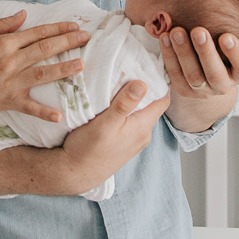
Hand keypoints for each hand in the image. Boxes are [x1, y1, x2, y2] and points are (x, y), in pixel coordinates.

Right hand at [0, 11, 89, 123]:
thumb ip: (2, 24)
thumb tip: (24, 15)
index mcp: (4, 43)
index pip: (37, 33)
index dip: (57, 28)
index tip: (74, 26)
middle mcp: (10, 61)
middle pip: (45, 49)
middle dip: (68, 42)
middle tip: (87, 38)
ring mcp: (10, 82)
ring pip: (43, 73)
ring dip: (64, 69)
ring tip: (81, 65)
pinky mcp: (7, 100)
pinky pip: (29, 107)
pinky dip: (44, 112)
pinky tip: (60, 116)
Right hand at [57, 80, 169, 194]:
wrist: (75, 173)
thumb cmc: (88, 149)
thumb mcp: (104, 123)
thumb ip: (124, 104)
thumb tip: (142, 84)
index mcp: (142, 127)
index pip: (163, 99)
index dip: (160, 81)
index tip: (151, 65)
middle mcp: (143, 135)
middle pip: (152, 105)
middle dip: (146, 88)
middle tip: (133, 69)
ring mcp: (134, 141)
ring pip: (141, 114)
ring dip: (135, 100)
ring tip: (123, 83)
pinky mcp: (124, 144)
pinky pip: (132, 122)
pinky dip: (127, 111)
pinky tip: (115, 105)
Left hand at [159, 21, 238, 132]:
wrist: (206, 71)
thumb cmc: (226, 51)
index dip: (236, 53)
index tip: (226, 36)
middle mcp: (222, 85)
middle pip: (214, 73)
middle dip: (206, 52)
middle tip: (198, 30)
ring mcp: (202, 91)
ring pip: (192, 75)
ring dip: (183, 52)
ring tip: (176, 31)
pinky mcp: (183, 90)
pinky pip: (174, 75)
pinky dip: (169, 56)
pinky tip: (164, 38)